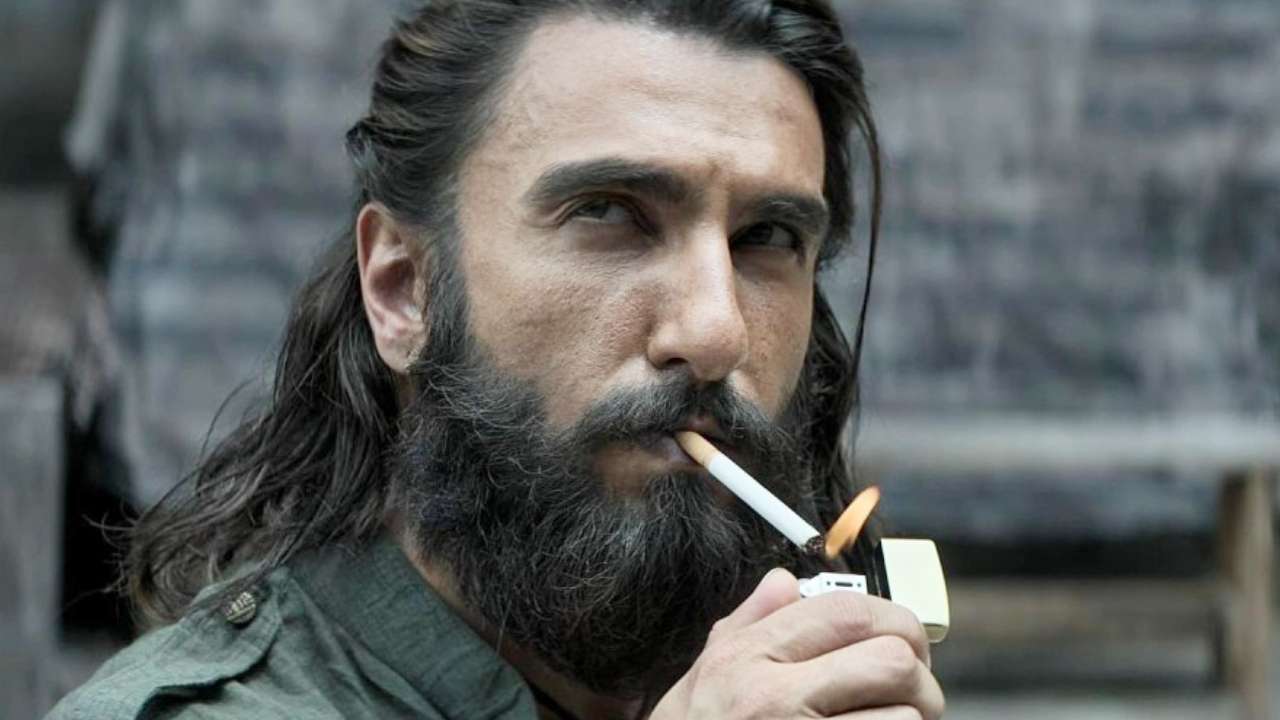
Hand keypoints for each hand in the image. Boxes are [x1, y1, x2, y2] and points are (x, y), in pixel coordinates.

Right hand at [649, 568, 944, 718]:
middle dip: (916, 673)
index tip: (901, 637)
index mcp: (744, 659)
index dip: (892, 619)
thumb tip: (783, 584)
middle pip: (890, 659)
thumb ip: (745, 626)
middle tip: (910, 689)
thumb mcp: (698, 680)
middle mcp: (773, 698)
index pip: (846, 611)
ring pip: (904, 715)